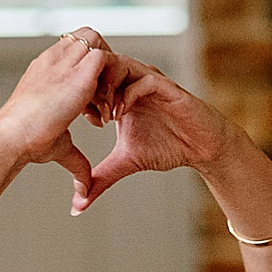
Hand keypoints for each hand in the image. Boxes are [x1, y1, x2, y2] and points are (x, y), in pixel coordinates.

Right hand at [0, 29, 112, 211]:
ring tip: (102, 106)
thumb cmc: (25, 143)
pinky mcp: (77, 75)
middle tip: (101, 98)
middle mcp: (53, 61)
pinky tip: (105, 112)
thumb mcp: (57, 145)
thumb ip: (76, 160)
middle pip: (86, 36)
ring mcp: (64, 63)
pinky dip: (112, 80)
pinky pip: (107, 58)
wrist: (10, 139)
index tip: (90, 106)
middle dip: (100, 62)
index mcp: (44, 70)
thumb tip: (85, 186)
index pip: (73, 49)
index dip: (87, 70)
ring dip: (106, 70)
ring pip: (96, 41)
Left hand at [80, 52, 235, 211]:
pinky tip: (118, 116)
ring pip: (120, 65)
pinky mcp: (168, 88)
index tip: (68, 118)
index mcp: (121, 93)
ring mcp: (151, 81)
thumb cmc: (167, 148)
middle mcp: (134, 82)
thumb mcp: (125, 163)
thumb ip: (100, 179)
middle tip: (82, 114)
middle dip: (87, 87)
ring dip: (105, 88)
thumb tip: (76, 206)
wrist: (202, 148)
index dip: (76, 95)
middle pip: (101, 65)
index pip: (91, 78)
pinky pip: (143, 80)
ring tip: (100, 116)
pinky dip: (127, 94)